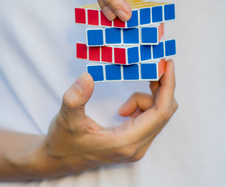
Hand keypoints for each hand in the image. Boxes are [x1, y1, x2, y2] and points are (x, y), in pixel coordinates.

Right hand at [40, 60, 176, 177]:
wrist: (57, 160)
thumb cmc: (62, 142)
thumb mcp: (65, 119)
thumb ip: (75, 99)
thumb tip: (87, 77)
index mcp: (126, 142)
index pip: (160, 112)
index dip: (168, 86)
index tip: (168, 64)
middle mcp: (137, 146)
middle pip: (164, 111)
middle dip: (161, 87)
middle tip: (151, 67)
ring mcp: (137, 145)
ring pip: (157, 114)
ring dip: (147, 98)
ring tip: (122, 104)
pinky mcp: (134, 141)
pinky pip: (150, 118)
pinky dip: (142, 105)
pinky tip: (125, 108)